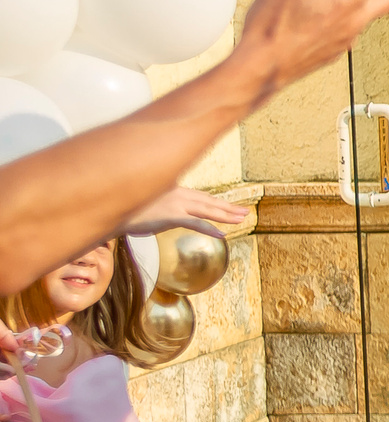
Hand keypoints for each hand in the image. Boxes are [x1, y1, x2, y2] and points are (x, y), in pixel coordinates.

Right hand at [119, 187, 250, 238]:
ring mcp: (175, 203)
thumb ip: (163, 204)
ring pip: (207, 209)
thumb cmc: (126, 206)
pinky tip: (222, 233)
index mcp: (174, 188)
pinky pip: (196, 222)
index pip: (201, 196)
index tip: (231, 206)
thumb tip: (170, 213)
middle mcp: (178, 193)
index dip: (217, 202)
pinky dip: (210, 228)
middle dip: (228, 206)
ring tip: (242, 218)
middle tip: (245, 211)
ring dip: (226, 214)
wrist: (111, 208)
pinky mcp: (171, 215)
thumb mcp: (149, 200)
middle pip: (209, 200)